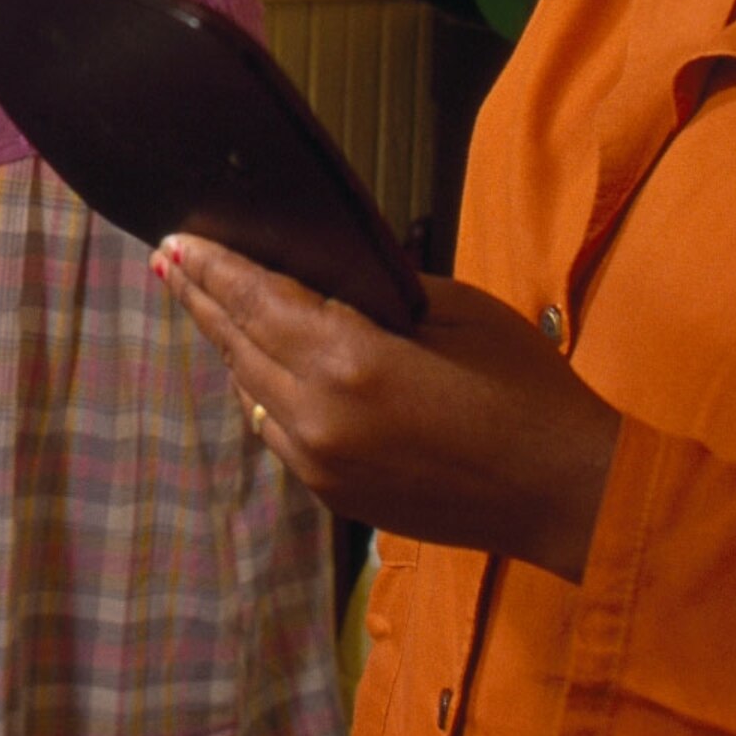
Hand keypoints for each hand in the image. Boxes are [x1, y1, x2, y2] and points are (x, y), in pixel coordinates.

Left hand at [154, 239, 620, 583]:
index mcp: (347, 361)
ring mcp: (318, 463)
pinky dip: (261, 390)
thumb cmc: (525, 391)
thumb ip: (379, 291)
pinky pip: (277, 430)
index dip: (213, 266)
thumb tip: (327, 276)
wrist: (567, 495)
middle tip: (168, 260)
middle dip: (201, 297)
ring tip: (203, 303)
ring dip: (228, 344)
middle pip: (239, 343)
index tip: (176, 240)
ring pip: (250, 390)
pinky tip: (256, 366)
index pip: (257, 298)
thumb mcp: (457, 312)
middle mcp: (316, 416)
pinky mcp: (333, 495)